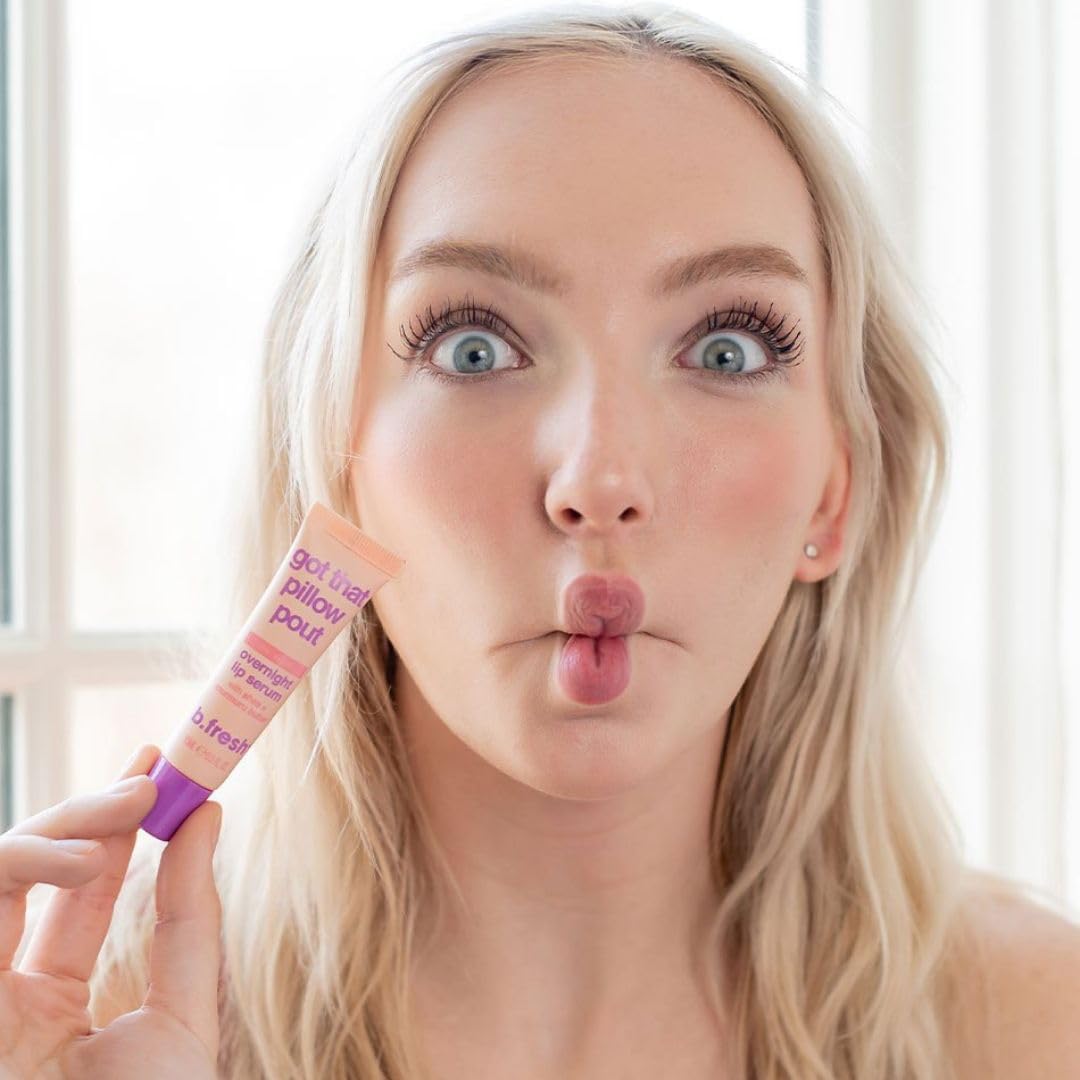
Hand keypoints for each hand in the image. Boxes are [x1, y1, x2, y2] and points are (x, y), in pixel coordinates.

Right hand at [0, 744, 222, 1078]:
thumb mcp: (183, 1015)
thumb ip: (188, 919)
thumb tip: (207, 818)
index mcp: (53, 1007)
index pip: (78, 895)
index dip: (113, 826)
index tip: (159, 769)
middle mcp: (1, 995)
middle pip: (33, 872)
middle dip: (91, 809)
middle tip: (153, 771)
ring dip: (64, 823)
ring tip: (133, 809)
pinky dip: (23, 859)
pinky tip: (83, 860)